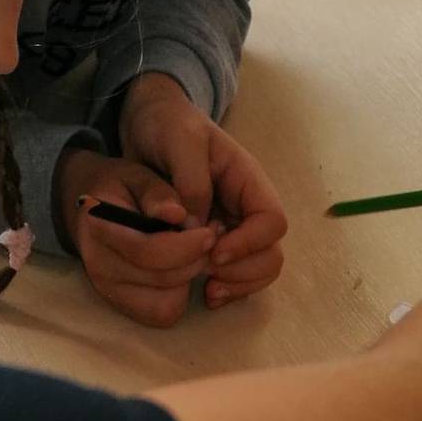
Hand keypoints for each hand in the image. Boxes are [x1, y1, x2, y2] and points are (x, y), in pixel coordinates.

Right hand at [58, 147, 220, 326]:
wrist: (90, 212)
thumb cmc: (121, 189)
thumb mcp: (138, 176)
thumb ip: (157, 193)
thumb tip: (179, 214)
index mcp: (100, 226)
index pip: (147, 251)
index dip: (186, 246)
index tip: (209, 233)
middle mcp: (99, 265)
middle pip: (161, 279)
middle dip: (194, 261)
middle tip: (208, 240)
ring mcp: (108, 290)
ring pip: (166, 305)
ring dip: (188, 280)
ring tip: (193, 254)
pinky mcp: (121, 306)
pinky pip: (163, 314)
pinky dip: (179, 295)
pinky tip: (179, 270)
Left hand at [120, 73, 286, 309]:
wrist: (149, 127)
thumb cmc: (168, 125)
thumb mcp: (178, 139)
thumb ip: (191, 180)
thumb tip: (196, 227)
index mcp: (247, 181)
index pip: (272, 221)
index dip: (250, 243)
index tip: (215, 253)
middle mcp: (247, 209)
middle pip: (271, 253)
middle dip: (245, 271)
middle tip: (208, 277)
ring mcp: (235, 229)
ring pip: (258, 269)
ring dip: (238, 286)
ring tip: (208, 292)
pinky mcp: (217, 244)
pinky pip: (235, 276)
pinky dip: (226, 290)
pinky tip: (204, 295)